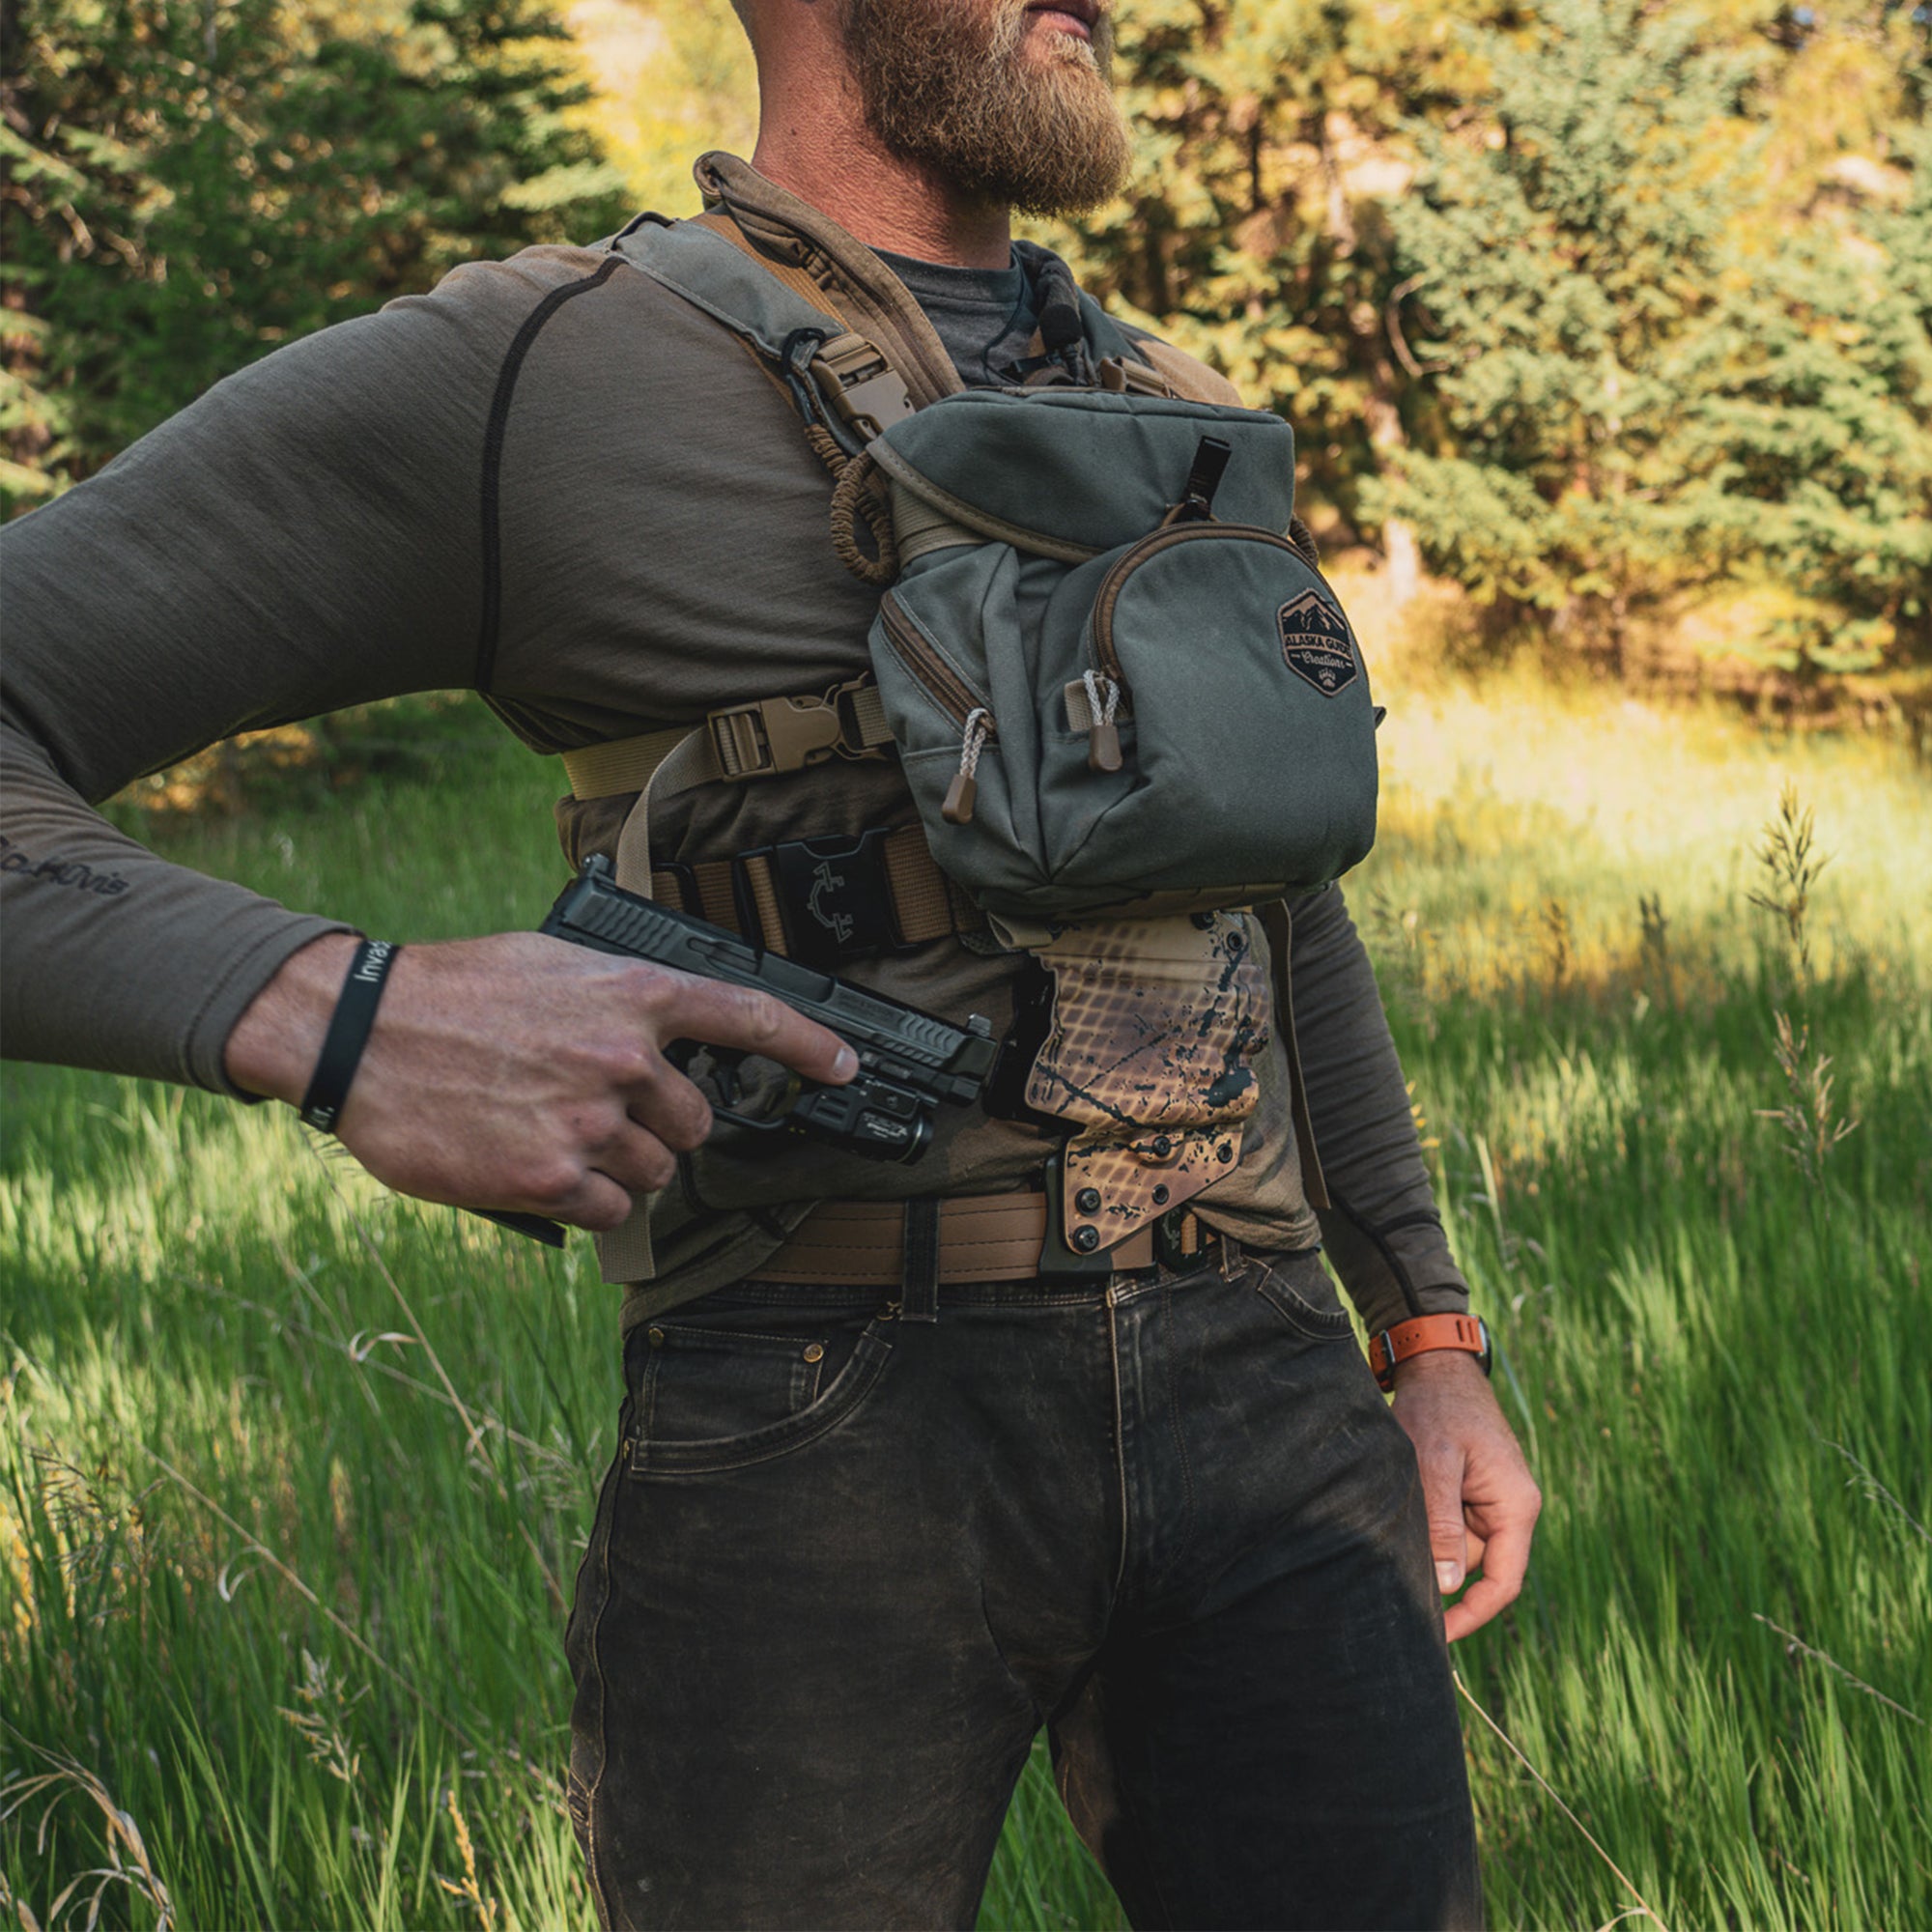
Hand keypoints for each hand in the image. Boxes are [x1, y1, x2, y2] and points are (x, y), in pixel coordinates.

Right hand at [224, 930, 856, 1230]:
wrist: (362, 1031)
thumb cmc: (455, 993)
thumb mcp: (553, 965)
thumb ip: (620, 1002)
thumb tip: (665, 1038)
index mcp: (632, 994)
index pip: (748, 1018)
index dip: (808, 1045)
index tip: (843, 1067)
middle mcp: (625, 1058)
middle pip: (695, 1125)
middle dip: (659, 1129)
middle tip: (597, 1113)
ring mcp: (591, 1120)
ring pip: (653, 1175)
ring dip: (618, 1170)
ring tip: (553, 1135)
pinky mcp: (551, 1177)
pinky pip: (607, 1213)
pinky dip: (584, 1203)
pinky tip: (538, 1170)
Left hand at [1390, 1348, 1540, 1641]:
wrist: (1437, 1366)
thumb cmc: (1440, 1407)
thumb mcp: (1437, 1461)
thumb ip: (1443, 1521)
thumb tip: (1448, 1584)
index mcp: (1516, 1506)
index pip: (1503, 1582)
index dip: (1472, 1615)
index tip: (1438, 1635)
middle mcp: (1509, 1510)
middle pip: (1475, 1566)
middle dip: (1438, 1568)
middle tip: (1396, 1565)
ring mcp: (1490, 1502)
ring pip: (1456, 1547)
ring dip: (1427, 1539)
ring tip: (1400, 1503)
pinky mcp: (1469, 1494)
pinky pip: (1448, 1525)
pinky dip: (1425, 1521)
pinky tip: (1405, 1499)